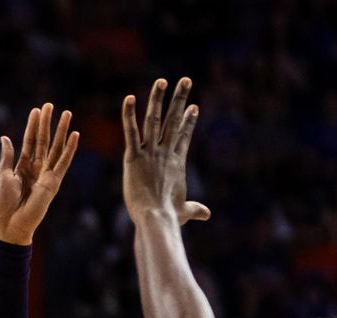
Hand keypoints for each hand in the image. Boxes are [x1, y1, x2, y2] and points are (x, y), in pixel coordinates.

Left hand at [0, 103, 79, 245]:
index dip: (33, 126)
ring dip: (61, 131)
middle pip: (44, 141)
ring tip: (66, 114)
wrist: (10, 224)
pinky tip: (75, 136)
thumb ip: (7, 156)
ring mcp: (46, 175)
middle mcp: (36, 168)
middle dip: (47, 123)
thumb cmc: (3, 203)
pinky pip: (63, 163)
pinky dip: (70, 150)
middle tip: (51, 105)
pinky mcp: (53, 183)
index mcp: (23, 166)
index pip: (30, 141)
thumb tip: (5, 137)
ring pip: (55, 148)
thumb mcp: (2, 175)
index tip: (37, 110)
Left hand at [122, 78, 209, 225]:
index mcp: (177, 163)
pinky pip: (131, 132)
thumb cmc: (169, 217)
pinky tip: (130, 98)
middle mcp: (165, 153)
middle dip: (180, 99)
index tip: (193, 106)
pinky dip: (129, 115)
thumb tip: (207, 214)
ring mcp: (150, 153)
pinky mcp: (133, 157)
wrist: (157, 217)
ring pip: (154, 120)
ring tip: (161, 81)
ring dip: (158, 99)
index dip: (188, 121)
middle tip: (185, 80)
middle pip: (174, 121)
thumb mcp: (184, 211)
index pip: (183, 136)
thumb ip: (194, 209)